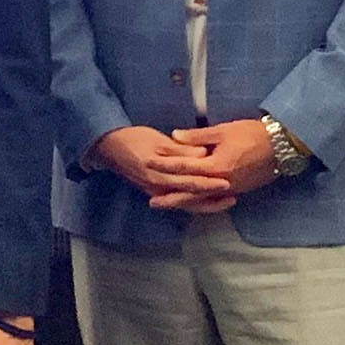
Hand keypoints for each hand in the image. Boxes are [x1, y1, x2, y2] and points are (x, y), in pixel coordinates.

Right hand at [93, 124, 233, 213]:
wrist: (110, 148)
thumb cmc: (134, 140)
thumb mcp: (158, 141)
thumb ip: (181, 150)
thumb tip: (203, 154)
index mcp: (160, 174)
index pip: (190, 181)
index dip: (209, 182)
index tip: (227, 182)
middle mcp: (159, 188)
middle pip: (191, 198)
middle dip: (213, 199)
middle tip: (233, 197)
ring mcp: (157, 193)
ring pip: (186, 204)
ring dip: (206, 204)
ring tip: (226, 202)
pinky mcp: (157, 192)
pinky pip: (179, 202)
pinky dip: (195, 203)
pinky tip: (207, 200)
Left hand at [145, 120, 279, 210]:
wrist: (281, 145)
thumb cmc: (252, 134)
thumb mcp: (223, 131)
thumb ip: (197, 137)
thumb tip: (174, 136)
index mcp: (216, 166)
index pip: (184, 167)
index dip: (165, 165)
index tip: (148, 163)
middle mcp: (221, 182)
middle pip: (191, 193)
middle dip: (170, 197)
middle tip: (152, 201)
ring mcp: (231, 189)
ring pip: (202, 199)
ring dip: (184, 202)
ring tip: (168, 205)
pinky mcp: (238, 190)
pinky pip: (214, 200)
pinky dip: (201, 202)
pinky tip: (193, 202)